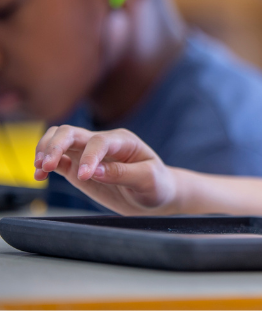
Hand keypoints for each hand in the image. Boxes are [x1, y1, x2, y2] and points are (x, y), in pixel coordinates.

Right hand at [34, 125, 178, 215]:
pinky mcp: (78, 167)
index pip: (100, 142)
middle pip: (71, 132)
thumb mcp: (148, 180)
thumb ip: (122, 174)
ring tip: (40, 169)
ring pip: (60, 139)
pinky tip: (40, 176)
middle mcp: (103, 142)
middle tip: (44, 165)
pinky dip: (45, 164)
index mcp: (123, 141)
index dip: (89, 157)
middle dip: (55, 145)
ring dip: (45, 150)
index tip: (83, 177)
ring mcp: (88, 153)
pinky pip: (58, 159)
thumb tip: (95, 171)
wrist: (156, 194)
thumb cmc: (156, 184)